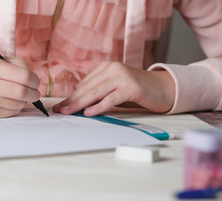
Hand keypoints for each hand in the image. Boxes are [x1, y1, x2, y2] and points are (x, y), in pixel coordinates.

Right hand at [0, 57, 40, 117]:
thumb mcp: (7, 61)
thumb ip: (23, 67)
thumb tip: (34, 83)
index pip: (24, 76)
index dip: (34, 81)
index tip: (35, 82)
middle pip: (21, 92)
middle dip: (34, 94)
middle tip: (35, 93)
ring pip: (19, 104)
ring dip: (24, 101)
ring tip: (19, 95)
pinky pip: (13, 112)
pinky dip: (16, 107)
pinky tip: (10, 101)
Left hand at [52, 61, 175, 115]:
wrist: (162, 88)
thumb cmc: (136, 91)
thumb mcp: (115, 89)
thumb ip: (99, 93)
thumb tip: (78, 105)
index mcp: (106, 67)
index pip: (85, 84)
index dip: (71, 96)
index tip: (60, 106)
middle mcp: (113, 69)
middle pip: (88, 88)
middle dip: (72, 100)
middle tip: (59, 111)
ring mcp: (122, 76)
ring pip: (96, 92)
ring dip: (80, 104)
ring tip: (68, 112)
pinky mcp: (131, 87)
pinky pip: (111, 98)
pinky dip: (99, 106)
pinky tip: (88, 112)